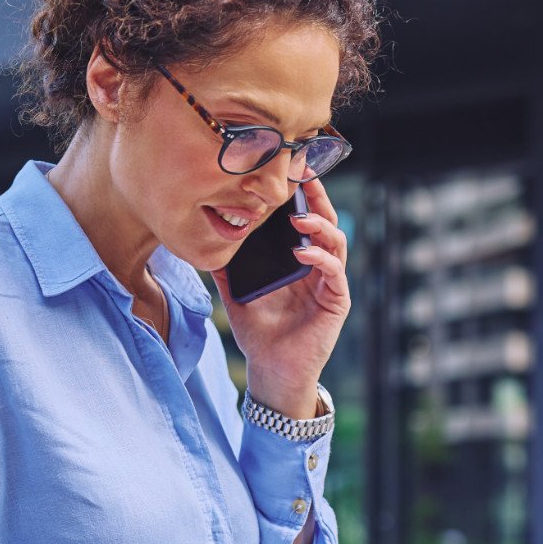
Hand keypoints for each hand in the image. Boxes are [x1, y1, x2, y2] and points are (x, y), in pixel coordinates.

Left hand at [209, 176, 350, 418]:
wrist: (272, 370)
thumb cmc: (259, 332)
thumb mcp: (236, 295)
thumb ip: (226, 270)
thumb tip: (205, 244)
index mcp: (299, 260)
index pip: (305, 219)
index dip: (301, 196)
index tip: (290, 173)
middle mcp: (319, 267)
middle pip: (326, 222)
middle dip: (317, 199)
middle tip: (304, 178)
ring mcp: (330, 283)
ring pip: (336, 242)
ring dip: (320, 226)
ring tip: (299, 217)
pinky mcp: (337, 301)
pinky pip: (335, 273)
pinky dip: (320, 259)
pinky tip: (302, 252)